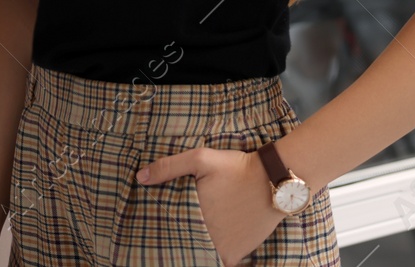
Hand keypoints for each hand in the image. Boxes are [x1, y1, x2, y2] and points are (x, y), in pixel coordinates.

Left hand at [136, 147, 283, 266]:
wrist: (274, 180)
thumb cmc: (236, 168)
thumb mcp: (201, 159)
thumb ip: (169, 167)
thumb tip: (140, 178)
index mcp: (193, 217)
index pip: (168, 233)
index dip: (161, 234)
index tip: (156, 232)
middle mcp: (206, 238)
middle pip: (184, 246)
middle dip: (178, 242)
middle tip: (170, 239)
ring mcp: (223, 249)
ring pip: (201, 255)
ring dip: (194, 250)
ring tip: (187, 242)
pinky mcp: (237, 254)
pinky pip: (219, 263)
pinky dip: (212, 258)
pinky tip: (208, 247)